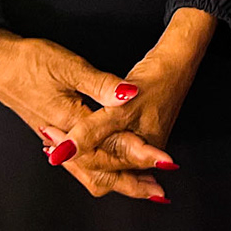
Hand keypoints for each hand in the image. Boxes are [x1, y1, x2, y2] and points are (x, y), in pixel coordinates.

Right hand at [0, 29, 160, 196]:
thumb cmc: (29, 61)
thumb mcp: (69, 67)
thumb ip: (101, 85)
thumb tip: (129, 94)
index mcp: (70, 121)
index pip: (111, 148)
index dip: (140, 156)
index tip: (165, 163)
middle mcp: (61, 137)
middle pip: (98, 170)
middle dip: (129, 182)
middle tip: (158, 191)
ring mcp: (54, 138)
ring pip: (86, 170)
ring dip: (115, 178)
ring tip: (141, 185)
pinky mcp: (51, 132)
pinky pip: (77, 161)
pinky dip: (97, 168)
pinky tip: (108, 165)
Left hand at [37, 9, 217, 203]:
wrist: (178, 60)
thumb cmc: (156, 81)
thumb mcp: (120, 108)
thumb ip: (92, 132)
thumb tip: (64, 152)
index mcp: (139, 154)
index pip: (98, 167)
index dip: (72, 155)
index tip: (51, 143)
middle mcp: (141, 155)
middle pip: (103, 171)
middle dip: (77, 162)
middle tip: (51, 146)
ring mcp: (140, 143)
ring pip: (105, 160)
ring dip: (83, 155)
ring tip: (58, 145)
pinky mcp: (138, 130)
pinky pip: (111, 146)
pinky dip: (92, 143)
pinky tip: (77, 137)